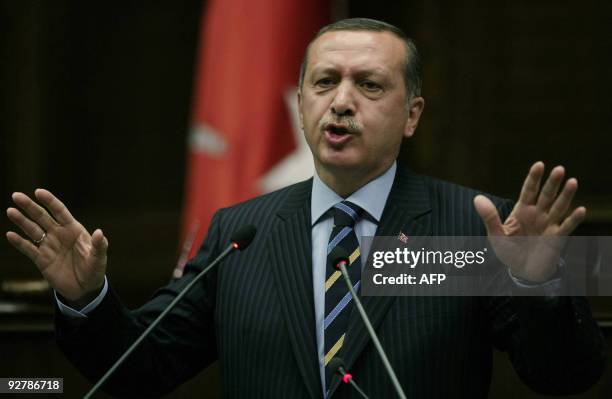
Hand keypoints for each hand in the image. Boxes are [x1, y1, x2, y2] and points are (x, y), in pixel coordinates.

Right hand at [6, 189, 107, 305]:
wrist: (85, 289)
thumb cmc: (94, 270)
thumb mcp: (99, 258)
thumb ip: (99, 245)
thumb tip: (100, 232)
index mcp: (74, 230)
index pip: (60, 212)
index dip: (50, 201)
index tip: (38, 192)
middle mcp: (59, 234)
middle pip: (42, 217)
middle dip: (30, 206)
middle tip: (16, 196)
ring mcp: (49, 246)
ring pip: (33, 230)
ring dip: (22, 221)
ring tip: (10, 211)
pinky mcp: (41, 259)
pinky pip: (29, 249)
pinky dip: (19, 242)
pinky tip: (10, 235)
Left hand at [473, 162, 585, 282]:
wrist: (521, 270)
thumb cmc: (508, 250)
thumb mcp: (495, 234)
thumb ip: (489, 217)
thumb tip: (477, 198)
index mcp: (522, 210)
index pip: (529, 190)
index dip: (534, 178)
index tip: (539, 164)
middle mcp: (538, 214)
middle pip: (546, 195)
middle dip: (552, 183)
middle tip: (560, 169)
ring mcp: (548, 225)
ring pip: (558, 207)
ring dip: (566, 196)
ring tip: (572, 182)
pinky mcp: (556, 239)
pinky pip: (566, 227)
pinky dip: (573, 219)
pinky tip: (581, 210)